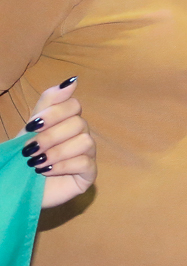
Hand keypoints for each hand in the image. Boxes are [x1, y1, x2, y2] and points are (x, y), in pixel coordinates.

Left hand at [22, 78, 93, 209]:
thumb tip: (72, 80)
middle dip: (49, 136)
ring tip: (36, 163)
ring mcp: (88, 154)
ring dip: (56, 152)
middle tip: (29, 150)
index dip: (54, 113)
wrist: (17, 185)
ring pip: (85, 141)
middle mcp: (81, 135)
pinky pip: (85, 163)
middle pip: (78, 123)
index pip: (74, 105)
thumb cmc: (24, 156)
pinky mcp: (89, 174)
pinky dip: (62, 166)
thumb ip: (49, 102)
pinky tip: (46, 171)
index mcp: (68, 121)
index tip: (32, 125)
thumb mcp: (32, 127)